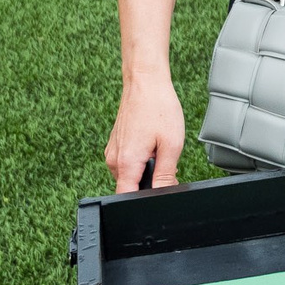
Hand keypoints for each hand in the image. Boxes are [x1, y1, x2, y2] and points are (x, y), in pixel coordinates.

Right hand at [106, 74, 186, 191]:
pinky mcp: (116, 145)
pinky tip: (152, 143)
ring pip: (130, 175)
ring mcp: (113, 151)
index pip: (125, 199)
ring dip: (146, 169)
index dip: (143, 203)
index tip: (158, 195)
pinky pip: (128, 163)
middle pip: (130, 188)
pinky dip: (141, 160)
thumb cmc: (158, 107)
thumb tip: (164, 193)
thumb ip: (166, 174)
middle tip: (166, 163)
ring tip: (159, 149)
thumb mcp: (171, 144)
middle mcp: (114, 160)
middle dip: (150, 183)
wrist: (145, 82)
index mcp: (126, 163)